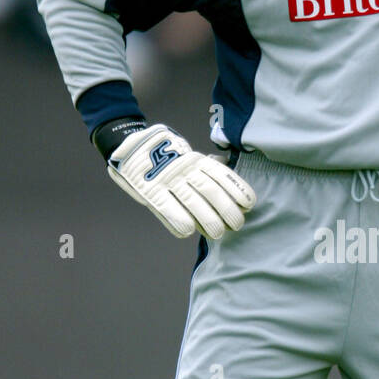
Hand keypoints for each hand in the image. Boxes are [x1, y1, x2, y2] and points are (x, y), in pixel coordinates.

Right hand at [107, 123, 255, 238]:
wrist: (130, 146)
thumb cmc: (165, 157)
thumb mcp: (188, 155)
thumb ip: (206, 165)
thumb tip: (227, 166)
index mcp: (195, 160)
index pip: (221, 175)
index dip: (237, 190)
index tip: (248, 204)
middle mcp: (184, 170)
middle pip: (211, 191)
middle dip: (227, 210)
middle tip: (237, 224)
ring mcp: (167, 181)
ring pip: (193, 202)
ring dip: (209, 220)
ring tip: (219, 233)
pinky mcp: (151, 192)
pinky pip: (167, 209)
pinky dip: (179, 222)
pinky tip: (190, 231)